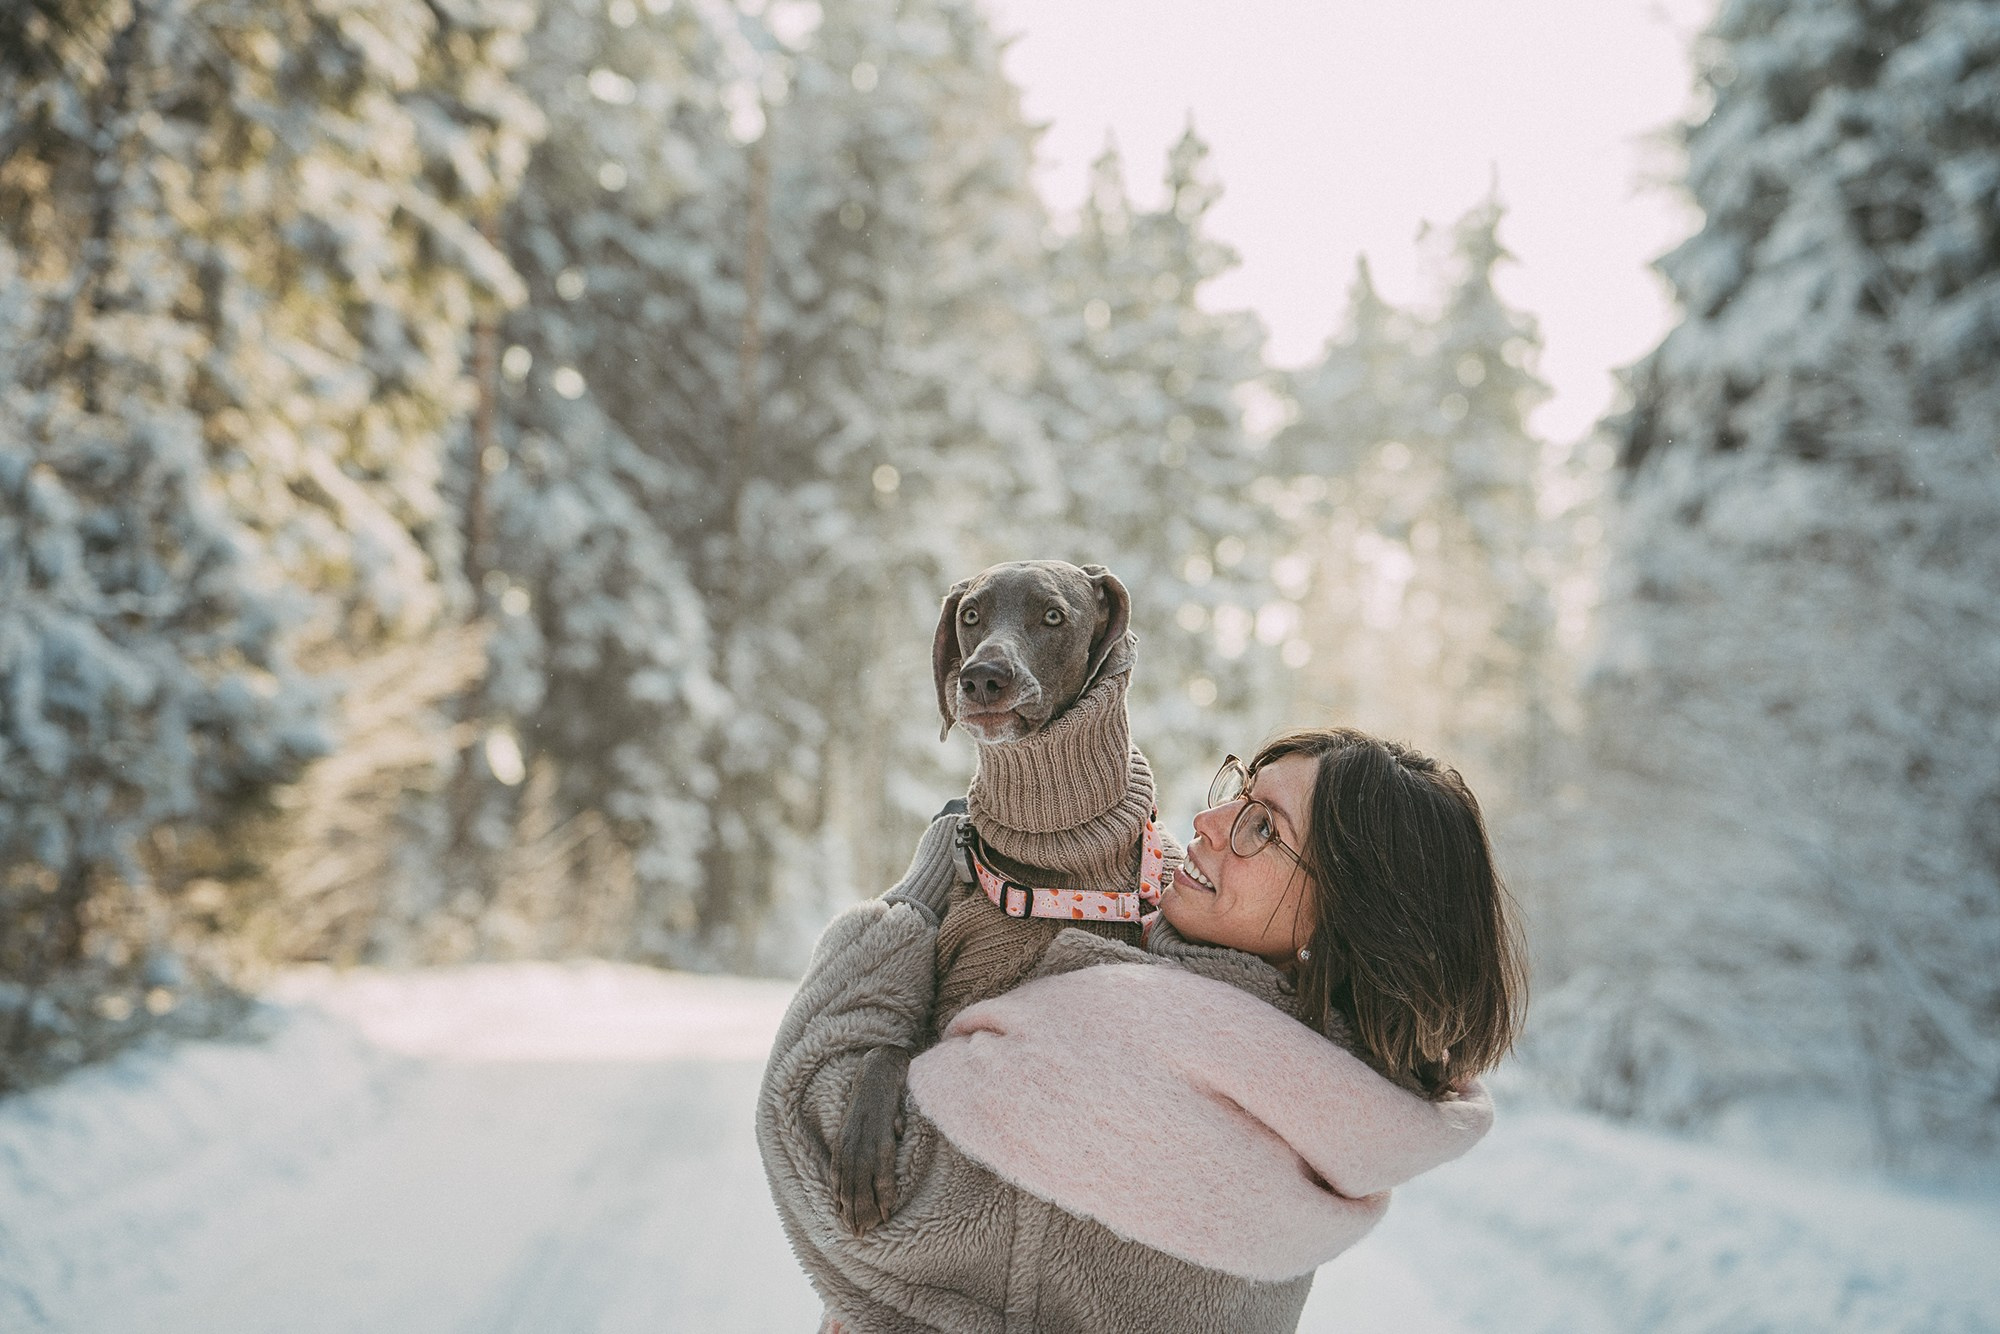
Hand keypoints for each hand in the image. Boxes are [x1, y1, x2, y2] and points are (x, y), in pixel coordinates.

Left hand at [833, 1045, 910, 1234]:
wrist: (881, 1067)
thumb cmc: (874, 1094)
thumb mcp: (862, 1120)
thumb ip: (863, 1141)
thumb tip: (871, 1157)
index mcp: (844, 1141)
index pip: (839, 1178)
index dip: (841, 1201)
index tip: (845, 1221)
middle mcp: (851, 1145)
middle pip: (849, 1187)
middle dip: (853, 1212)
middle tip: (857, 1233)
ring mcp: (866, 1143)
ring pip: (863, 1185)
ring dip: (866, 1209)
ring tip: (870, 1228)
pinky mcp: (883, 1140)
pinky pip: (882, 1173)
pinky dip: (883, 1193)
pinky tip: (886, 1209)